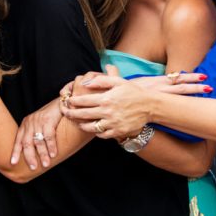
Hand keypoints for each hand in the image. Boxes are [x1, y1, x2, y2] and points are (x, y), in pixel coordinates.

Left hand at [11, 97, 64, 168]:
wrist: (62, 103)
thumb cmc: (51, 116)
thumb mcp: (39, 124)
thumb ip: (35, 134)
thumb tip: (34, 152)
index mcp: (25, 125)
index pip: (18, 140)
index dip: (15, 152)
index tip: (13, 163)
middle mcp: (30, 123)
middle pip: (27, 143)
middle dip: (29, 156)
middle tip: (33, 167)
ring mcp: (38, 121)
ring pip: (38, 141)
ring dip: (43, 154)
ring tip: (46, 164)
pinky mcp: (48, 120)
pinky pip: (49, 137)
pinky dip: (51, 147)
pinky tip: (54, 154)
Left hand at [65, 71, 210, 139]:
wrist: (150, 105)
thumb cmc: (133, 92)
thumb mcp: (118, 81)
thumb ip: (101, 80)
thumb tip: (85, 81)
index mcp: (106, 98)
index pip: (83, 101)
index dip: (72, 101)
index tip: (67, 101)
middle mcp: (108, 112)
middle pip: (83, 115)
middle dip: (71, 114)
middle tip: (65, 112)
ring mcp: (112, 123)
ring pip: (90, 127)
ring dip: (81, 124)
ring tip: (77, 122)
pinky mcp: (117, 131)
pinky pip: (102, 134)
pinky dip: (95, 132)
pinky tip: (93, 127)